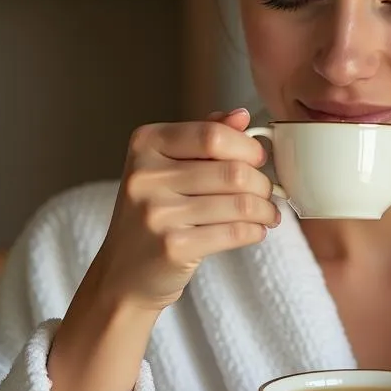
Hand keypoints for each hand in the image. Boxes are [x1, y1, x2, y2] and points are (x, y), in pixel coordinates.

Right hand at [90, 107, 280, 312]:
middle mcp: (145, 176)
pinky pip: (234, 232)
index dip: (246, 147)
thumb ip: (202, 139)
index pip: (212, 135)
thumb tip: (241, 115)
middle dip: (261, 183)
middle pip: (232, 171)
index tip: (259, 159)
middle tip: (268, 193)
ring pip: (239, 203)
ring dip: (265, 210)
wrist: (123, 274)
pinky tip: (256, 230)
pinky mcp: (172, 247)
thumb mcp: (166, 168)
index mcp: (145, 145)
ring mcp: (157, 213)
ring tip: (268, 214)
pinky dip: (255, 231)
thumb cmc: (153, 215)